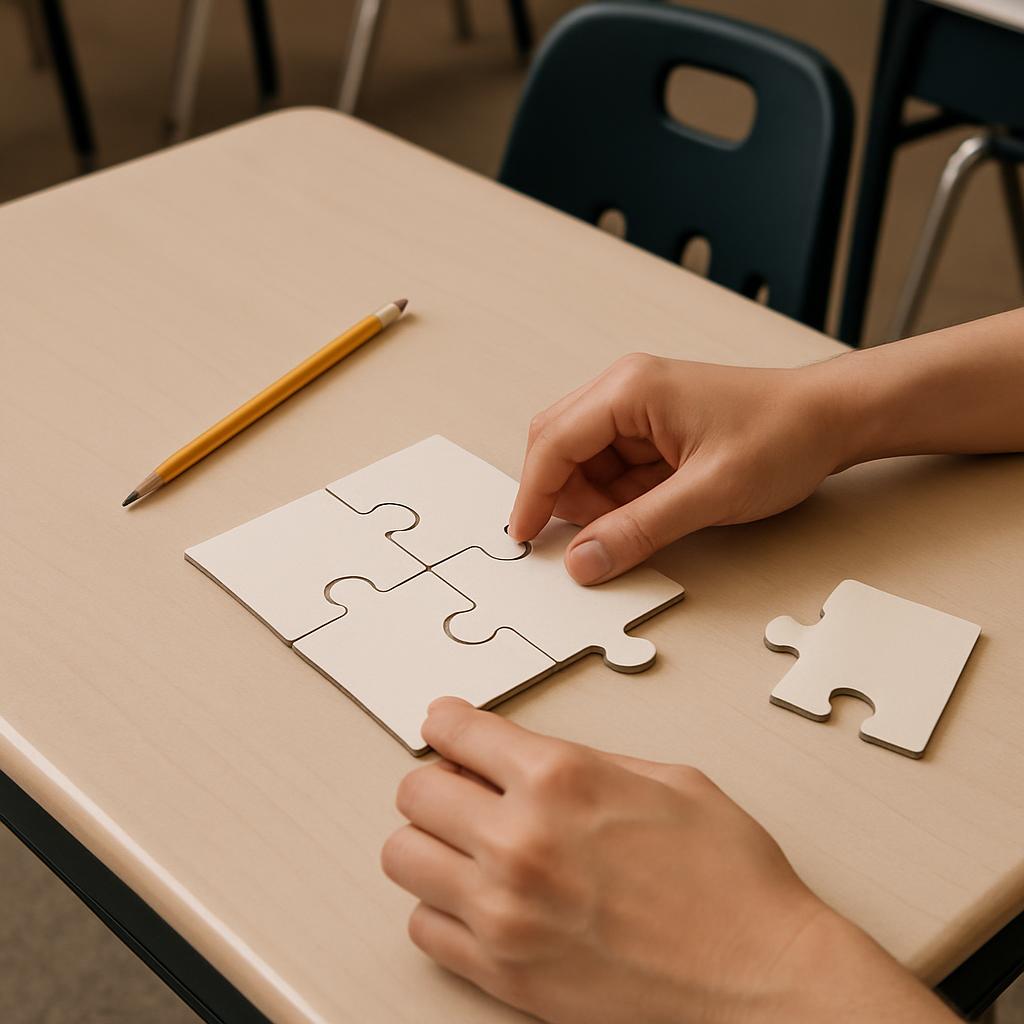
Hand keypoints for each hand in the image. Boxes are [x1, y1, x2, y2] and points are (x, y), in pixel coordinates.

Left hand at [382, 699, 953, 1023]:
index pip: (455, 731)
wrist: (763, 982)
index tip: (446, 727)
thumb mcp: (669, 780)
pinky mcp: (503, 971)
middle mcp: (520, 840)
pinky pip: (424, 928)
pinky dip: (441, 908)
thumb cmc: (732, 885)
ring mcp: (504, 911)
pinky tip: (480, 900)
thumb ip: (585, 761)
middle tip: (463, 789)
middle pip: (414, 792)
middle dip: (438, 782)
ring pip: (403, 857)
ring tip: (467, 847)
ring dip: (431, 843)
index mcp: (561, 778)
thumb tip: (530, 757)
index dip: (447, 723)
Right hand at [509, 353, 847, 583]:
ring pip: (583, 462)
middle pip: (558, 447)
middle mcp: (624, 389)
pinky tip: (650, 513)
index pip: (554, 442)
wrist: (831, 420)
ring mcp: (637, 408)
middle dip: (565, 498)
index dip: (533, 495)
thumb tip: (583, 561)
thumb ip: (639, 529)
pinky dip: (617, 499)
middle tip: (591, 540)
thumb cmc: (781, 437)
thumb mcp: (709, 494)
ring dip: (596, 502)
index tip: (525, 539)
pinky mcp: (651, 428)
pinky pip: (611, 468)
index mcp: (630, 389)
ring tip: (641, 524)